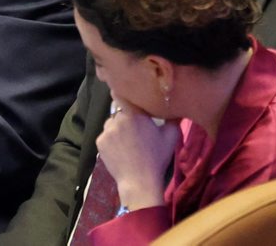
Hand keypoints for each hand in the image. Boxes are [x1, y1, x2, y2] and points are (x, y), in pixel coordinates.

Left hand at [96, 93, 180, 209]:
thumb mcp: (171, 136)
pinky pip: (105, 135)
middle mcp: (117, 118)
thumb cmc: (157, 157)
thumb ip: (173, 117)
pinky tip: (120, 150)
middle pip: (117, 110)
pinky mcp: (99, 142)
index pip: (120, 93)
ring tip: (127, 142)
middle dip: (124, 115)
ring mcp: (106, 131)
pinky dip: (110, 140)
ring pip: (110, 123)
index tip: (126, 94)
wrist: (140, 182)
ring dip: (116, 128)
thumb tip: (176, 105)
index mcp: (134, 113)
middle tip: (133, 128)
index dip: (122, 92)